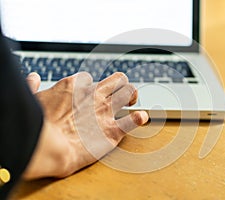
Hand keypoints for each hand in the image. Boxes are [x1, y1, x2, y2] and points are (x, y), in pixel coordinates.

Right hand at [23, 72, 148, 178]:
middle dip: (120, 84)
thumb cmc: (36, 126)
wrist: (47, 148)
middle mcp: (93, 95)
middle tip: (118, 94)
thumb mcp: (31, 100)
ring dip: (132, 96)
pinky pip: (134, 120)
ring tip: (131, 102)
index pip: (89, 79)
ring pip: (129, 92)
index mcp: (73, 86)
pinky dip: (139, 118)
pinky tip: (141, 118)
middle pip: (117, 79)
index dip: (89, 88)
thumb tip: (33, 78)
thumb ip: (32, 87)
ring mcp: (105, 111)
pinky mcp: (113, 130)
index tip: (86, 97)